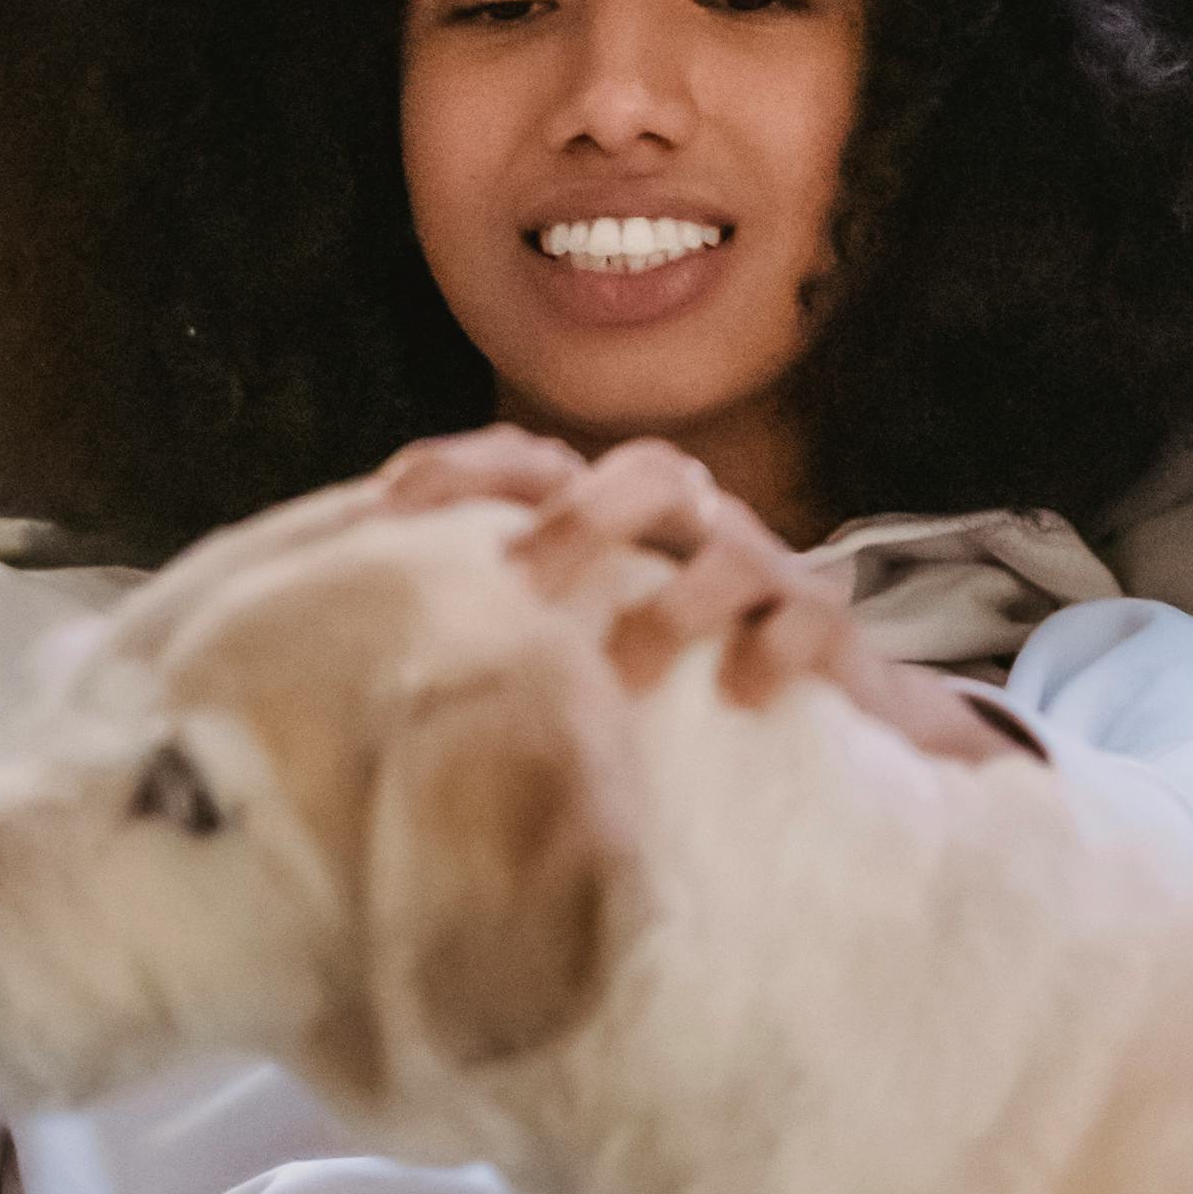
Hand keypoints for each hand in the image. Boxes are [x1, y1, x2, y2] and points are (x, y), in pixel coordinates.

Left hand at [369, 429, 1025, 767]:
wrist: (829, 730)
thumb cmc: (673, 691)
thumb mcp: (573, 660)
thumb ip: (499, 644)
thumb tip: (363, 659)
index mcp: (617, 524)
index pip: (539, 463)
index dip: (467, 467)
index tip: (394, 503)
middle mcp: (690, 529)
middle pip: (643, 477)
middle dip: (580, 521)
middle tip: (520, 588)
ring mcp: (763, 574)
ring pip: (725, 548)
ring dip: (671, 605)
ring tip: (623, 673)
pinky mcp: (825, 630)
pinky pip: (808, 620)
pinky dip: (771, 651)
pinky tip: (737, 696)